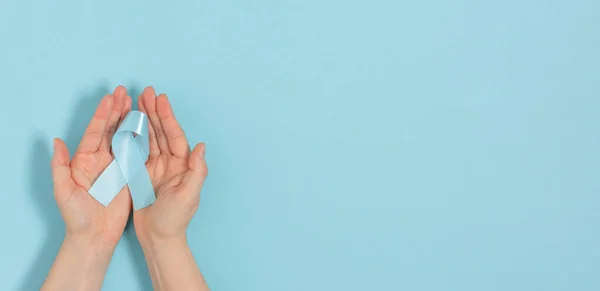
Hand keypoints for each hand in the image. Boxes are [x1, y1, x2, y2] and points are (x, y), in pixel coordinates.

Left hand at [51, 86, 132, 246]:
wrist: (94, 235)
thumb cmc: (76, 215)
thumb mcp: (63, 190)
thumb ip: (60, 166)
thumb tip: (56, 141)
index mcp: (84, 160)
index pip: (95, 132)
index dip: (102, 114)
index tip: (110, 98)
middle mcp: (100, 159)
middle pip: (109, 129)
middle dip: (117, 110)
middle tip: (125, 92)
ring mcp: (115, 165)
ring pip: (123, 137)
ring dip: (128, 119)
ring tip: (134, 102)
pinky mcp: (128, 174)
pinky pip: (135, 152)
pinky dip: (139, 137)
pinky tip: (144, 124)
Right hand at [133, 86, 207, 244]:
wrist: (158, 238)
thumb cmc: (175, 219)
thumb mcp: (189, 196)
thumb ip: (197, 171)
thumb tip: (201, 146)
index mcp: (182, 165)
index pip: (174, 136)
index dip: (168, 117)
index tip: (161, 98)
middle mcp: (170, 163)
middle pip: (161, 132)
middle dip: (154, 111)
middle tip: (146, 91)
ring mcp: (156, 168)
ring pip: (149, 138)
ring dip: (144, 120)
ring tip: (136, 101)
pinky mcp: (142, 174)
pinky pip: (137, 150)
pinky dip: (132, 136)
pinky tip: (127, 123)